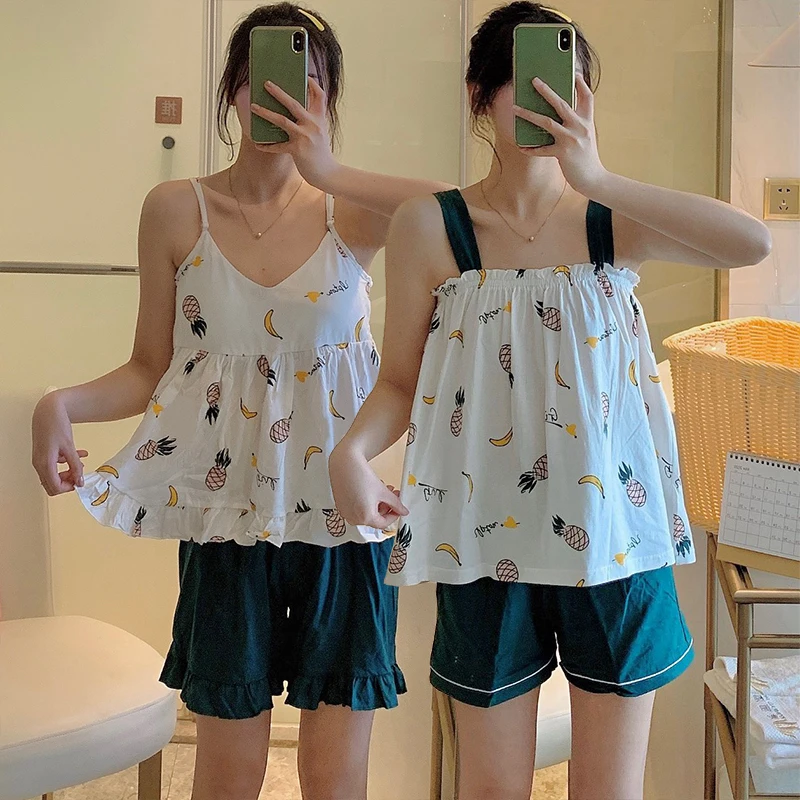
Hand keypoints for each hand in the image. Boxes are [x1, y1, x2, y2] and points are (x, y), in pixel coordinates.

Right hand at [32, 393, 87, 495]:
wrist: (48, 410)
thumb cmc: (57, 426)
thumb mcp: (69, 447)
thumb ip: (75, 465)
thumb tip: (80, 481)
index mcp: (44, 464)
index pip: (54, 487)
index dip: (68, 487)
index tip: (80, 481)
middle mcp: (39, 463)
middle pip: (51, 485)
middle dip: (67, 482)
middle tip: (80, 475)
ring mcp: (39, 459)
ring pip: (53, 475)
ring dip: (67, 473)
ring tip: (81, 464)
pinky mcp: (43, 453)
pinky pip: (54, 465)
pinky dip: (66, 463)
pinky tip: (79, 454)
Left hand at [250, 78, 339, 189]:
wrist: (328, 174)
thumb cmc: (321, 154)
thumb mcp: (320, 134)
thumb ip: (310, 121)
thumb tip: (292, 111)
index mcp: (320, 119)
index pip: (320, 96)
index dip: (312, 84)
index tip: (304, 75)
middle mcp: (313, 125)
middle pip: (295, 104)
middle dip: (279, 93)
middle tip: (266, 84)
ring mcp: (305, 137)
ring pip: (282, 121)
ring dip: (266, 112)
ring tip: (254, 107)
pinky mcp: (297, 150)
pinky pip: (278, 146)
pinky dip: (267, 145)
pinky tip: (258, 144)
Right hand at [329, 445, 408, 529]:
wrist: (345, 464)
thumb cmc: (361, 477)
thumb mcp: (384, 492)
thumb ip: (396, 504)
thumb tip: (403, 511)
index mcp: (365, 518)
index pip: (384, 523)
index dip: (394, 515)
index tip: (399, 508)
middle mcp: (354, 518)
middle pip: (375, 517)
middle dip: (386, 506)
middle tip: (393, 495)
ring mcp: (346, 512)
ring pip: (366, 512)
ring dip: (377, 503)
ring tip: (383, 489)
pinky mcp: (341, 505)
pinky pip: (357, 508)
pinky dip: (366, 502)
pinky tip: (371, 490)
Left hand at [513, 74, 606, 195]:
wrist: (594, 179)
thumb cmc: (586, 158)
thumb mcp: (585, 137)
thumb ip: (575, 125)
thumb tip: (555, 115)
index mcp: (588, 121)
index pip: (587, 97)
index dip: (581, 84)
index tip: (574, 72)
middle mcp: (581, 127)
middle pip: (562, 103)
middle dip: (546, 90)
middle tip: (534, 80)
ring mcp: (571, 140)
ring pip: (547, 122)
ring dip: (529, 114)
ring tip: (516, 108)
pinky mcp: (563, 154)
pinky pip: (542, 149)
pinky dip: (531, 148)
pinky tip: (521, 146)